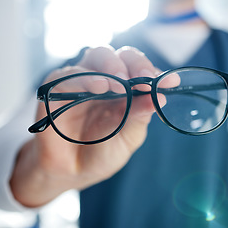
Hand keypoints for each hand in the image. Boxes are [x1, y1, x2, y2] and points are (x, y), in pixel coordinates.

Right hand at [10, 46, 158, 206]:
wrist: (72, 172)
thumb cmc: (102, 152)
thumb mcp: (127, 137)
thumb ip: (139, 116)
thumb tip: (160, 98)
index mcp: (125, 90)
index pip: (140, 71)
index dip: (155, 73)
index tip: (171, 82)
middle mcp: (104, 80)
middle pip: (120, 55)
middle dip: (134, 63)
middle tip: (144, 78)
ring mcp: (81, 82)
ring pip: (96, 56)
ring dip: (111, 66)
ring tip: (120, 84)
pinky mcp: (56, 89)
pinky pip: (69, 75)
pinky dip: (85, 78)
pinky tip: (99, 87)